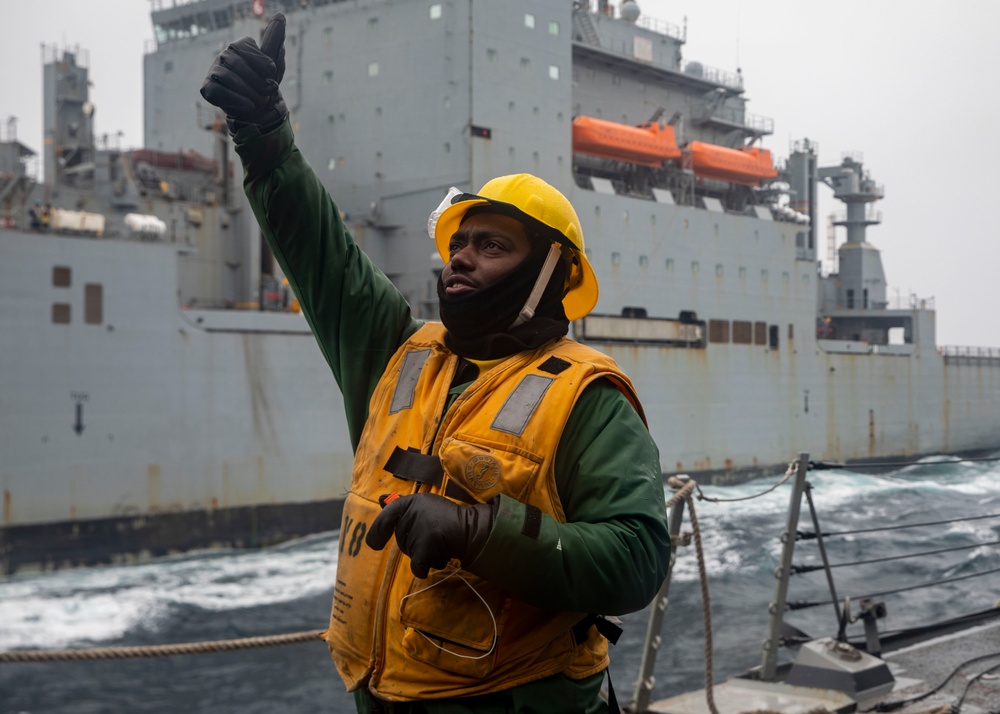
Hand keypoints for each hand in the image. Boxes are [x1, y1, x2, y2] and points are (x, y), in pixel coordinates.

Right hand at [200, 13, 287, 133]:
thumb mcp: (272, 65)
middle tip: (269, 90)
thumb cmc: (264, 85)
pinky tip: (248, 105)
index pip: (246, 47)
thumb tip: (280, 16)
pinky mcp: (208, 88)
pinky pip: (219, 91)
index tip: (272, 74)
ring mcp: (214, 70)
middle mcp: (224, 55)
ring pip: (228, 78)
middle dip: (258, 81)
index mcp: (239, 46)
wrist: (257, 111)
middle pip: (237, 63)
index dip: (262, 63)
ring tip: (258, 100)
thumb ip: (274, 41)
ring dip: (249, 92)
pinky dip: (237, 100)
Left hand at [366, 493, 497, 577]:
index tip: (374, 544)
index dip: (378, 531)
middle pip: (401, 539)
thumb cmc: (445, 517)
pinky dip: (424, 568)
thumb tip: (381, 499)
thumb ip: (401, 504)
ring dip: (423, 553)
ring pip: (410, 553)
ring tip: (439, 542)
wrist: (470, 529)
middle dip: (414, 543)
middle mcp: (412, 514)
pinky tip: (437, 557)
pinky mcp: (425, 547)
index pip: (387, 515)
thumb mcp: (423, 504)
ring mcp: (419, 531)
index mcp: (410, 502)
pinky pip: (417, 567)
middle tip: (432, 535)